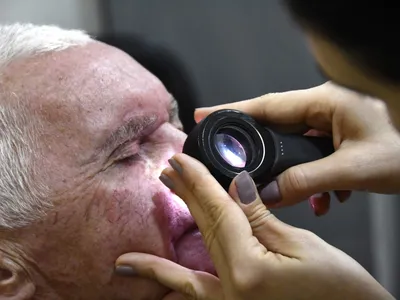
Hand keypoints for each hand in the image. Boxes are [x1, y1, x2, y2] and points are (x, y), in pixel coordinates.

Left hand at [115, 154, 392, 299]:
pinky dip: (169, 281)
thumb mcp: (304, 246)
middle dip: (185, 196)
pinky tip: (142, 272)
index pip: (219, 213)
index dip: (199, 182)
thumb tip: (237, 186)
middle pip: (204, 231)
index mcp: (250, 269)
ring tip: (137, 236)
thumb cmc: (343, 291)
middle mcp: (233, 291)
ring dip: (162, 248)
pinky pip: (195, 293)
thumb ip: (261, 218)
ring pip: (189, 266)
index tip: (181, 160)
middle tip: (168, 172)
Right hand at [194, 82, 399, 214]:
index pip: (268, 105)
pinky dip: (309, 175)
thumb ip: (308, 180)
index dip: (232, 110)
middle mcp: (324, 107)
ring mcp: (330, 121)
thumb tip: (270, 193)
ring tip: (293, 196)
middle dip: (255, 146)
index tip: (204, 115)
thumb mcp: (355, 168)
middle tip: (229, 161)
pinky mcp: (336, 135)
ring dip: (289, 170)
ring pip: (293, 142)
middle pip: (275, 124)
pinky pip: (310, 152)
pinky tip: (321, 198)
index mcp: (326, 102)